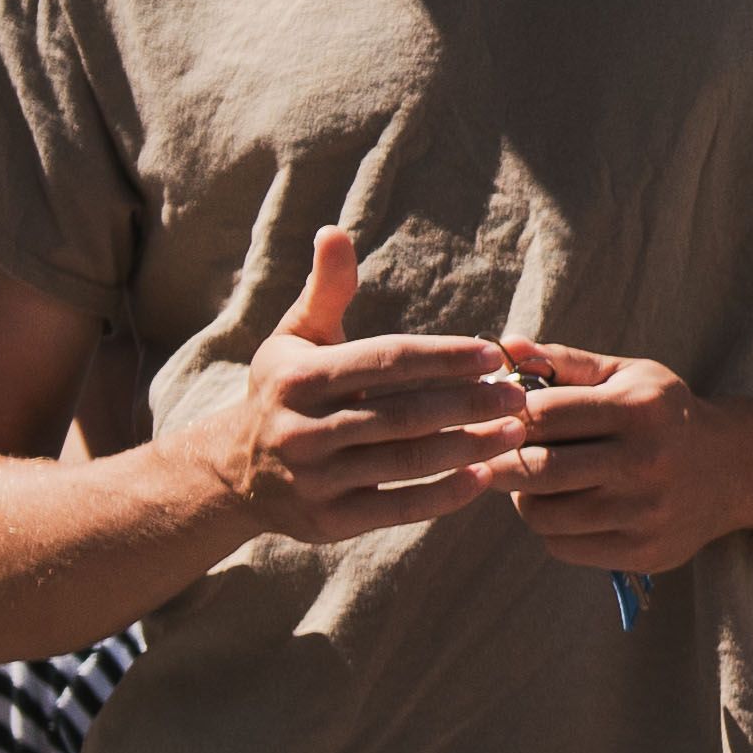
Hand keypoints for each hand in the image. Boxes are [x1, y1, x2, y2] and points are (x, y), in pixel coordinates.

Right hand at [209, 228, 529, 547]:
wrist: (232, 472)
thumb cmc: (283, 391)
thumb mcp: (295, 338)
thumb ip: (326, 290)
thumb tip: (334, 231)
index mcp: (299, 378)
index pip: (386, 361)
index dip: (443, 357)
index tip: (492, 354)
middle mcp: (302, 430)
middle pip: (403, 415)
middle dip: (468, 404)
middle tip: (519, 396)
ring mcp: (315, 480)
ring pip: (405, 462)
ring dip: (468, 448)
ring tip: (515, 432)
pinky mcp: (328, 522)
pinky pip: (397, 508)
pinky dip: (444, 495)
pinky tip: (484, 476)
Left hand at [485, 338, 741, 574]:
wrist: (732, 470)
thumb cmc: (663, 414)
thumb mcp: (627, 375)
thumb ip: (565, 361)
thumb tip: (505, 348)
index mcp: (638, 409)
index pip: (544, 414)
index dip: (505, 417)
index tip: (493, 420)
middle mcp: (646, 462)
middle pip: (537, 470)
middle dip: (500, 463)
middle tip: (491, 457)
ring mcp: (646, 512)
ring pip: (543, 514)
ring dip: (524, 498)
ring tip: (533, 482)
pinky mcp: (643, 551)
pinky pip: (563, 547)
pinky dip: (549, 528)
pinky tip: (563, 508)